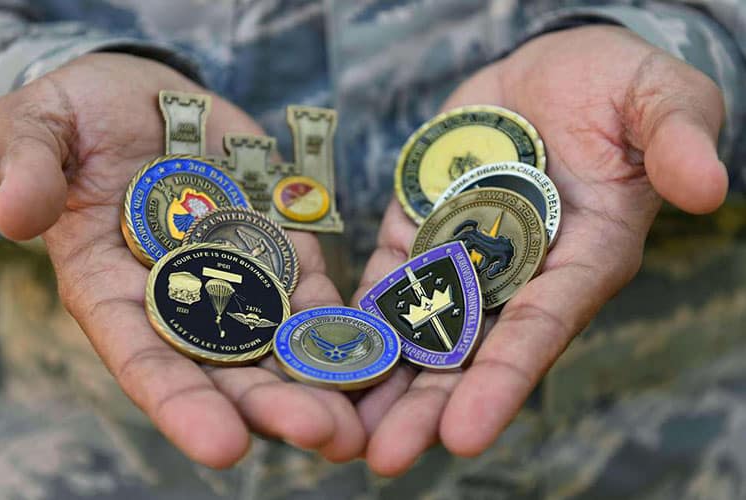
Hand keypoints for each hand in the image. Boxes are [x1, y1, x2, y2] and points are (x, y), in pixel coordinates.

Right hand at [0, 53, 364, 466]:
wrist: (141, 95)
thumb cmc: (76, 114)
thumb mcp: (38, 127)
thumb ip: (29, 167)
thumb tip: (15, 215)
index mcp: (111, 289)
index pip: (145, 360)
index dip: (182, 405)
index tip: (225, 446)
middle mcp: (178, 300)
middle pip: (228, 368)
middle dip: (274, 406)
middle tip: (327, 437)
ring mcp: (234, 277)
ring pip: (278, 342)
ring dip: (321, 379)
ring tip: (364, 417)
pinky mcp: (277, 248)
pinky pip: (313, 291)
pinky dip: (342, 322)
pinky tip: (380, 349)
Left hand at [353, 26, 726, 474]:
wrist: (551, 70)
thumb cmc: (617, 85)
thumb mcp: (659, 97)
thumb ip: (677, 138)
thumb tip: (707, 185)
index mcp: (582, 258)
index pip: (541, 329)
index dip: (503, 382)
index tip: (463, 435)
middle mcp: (519, 273)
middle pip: (471, 350)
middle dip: (427, 406)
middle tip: (380, 457)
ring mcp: (463, 253)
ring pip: (419, 326)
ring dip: (381, 376)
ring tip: (337, 426)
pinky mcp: (420, 227)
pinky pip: (386, 276)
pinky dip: (358, 311)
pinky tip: (320, 346)